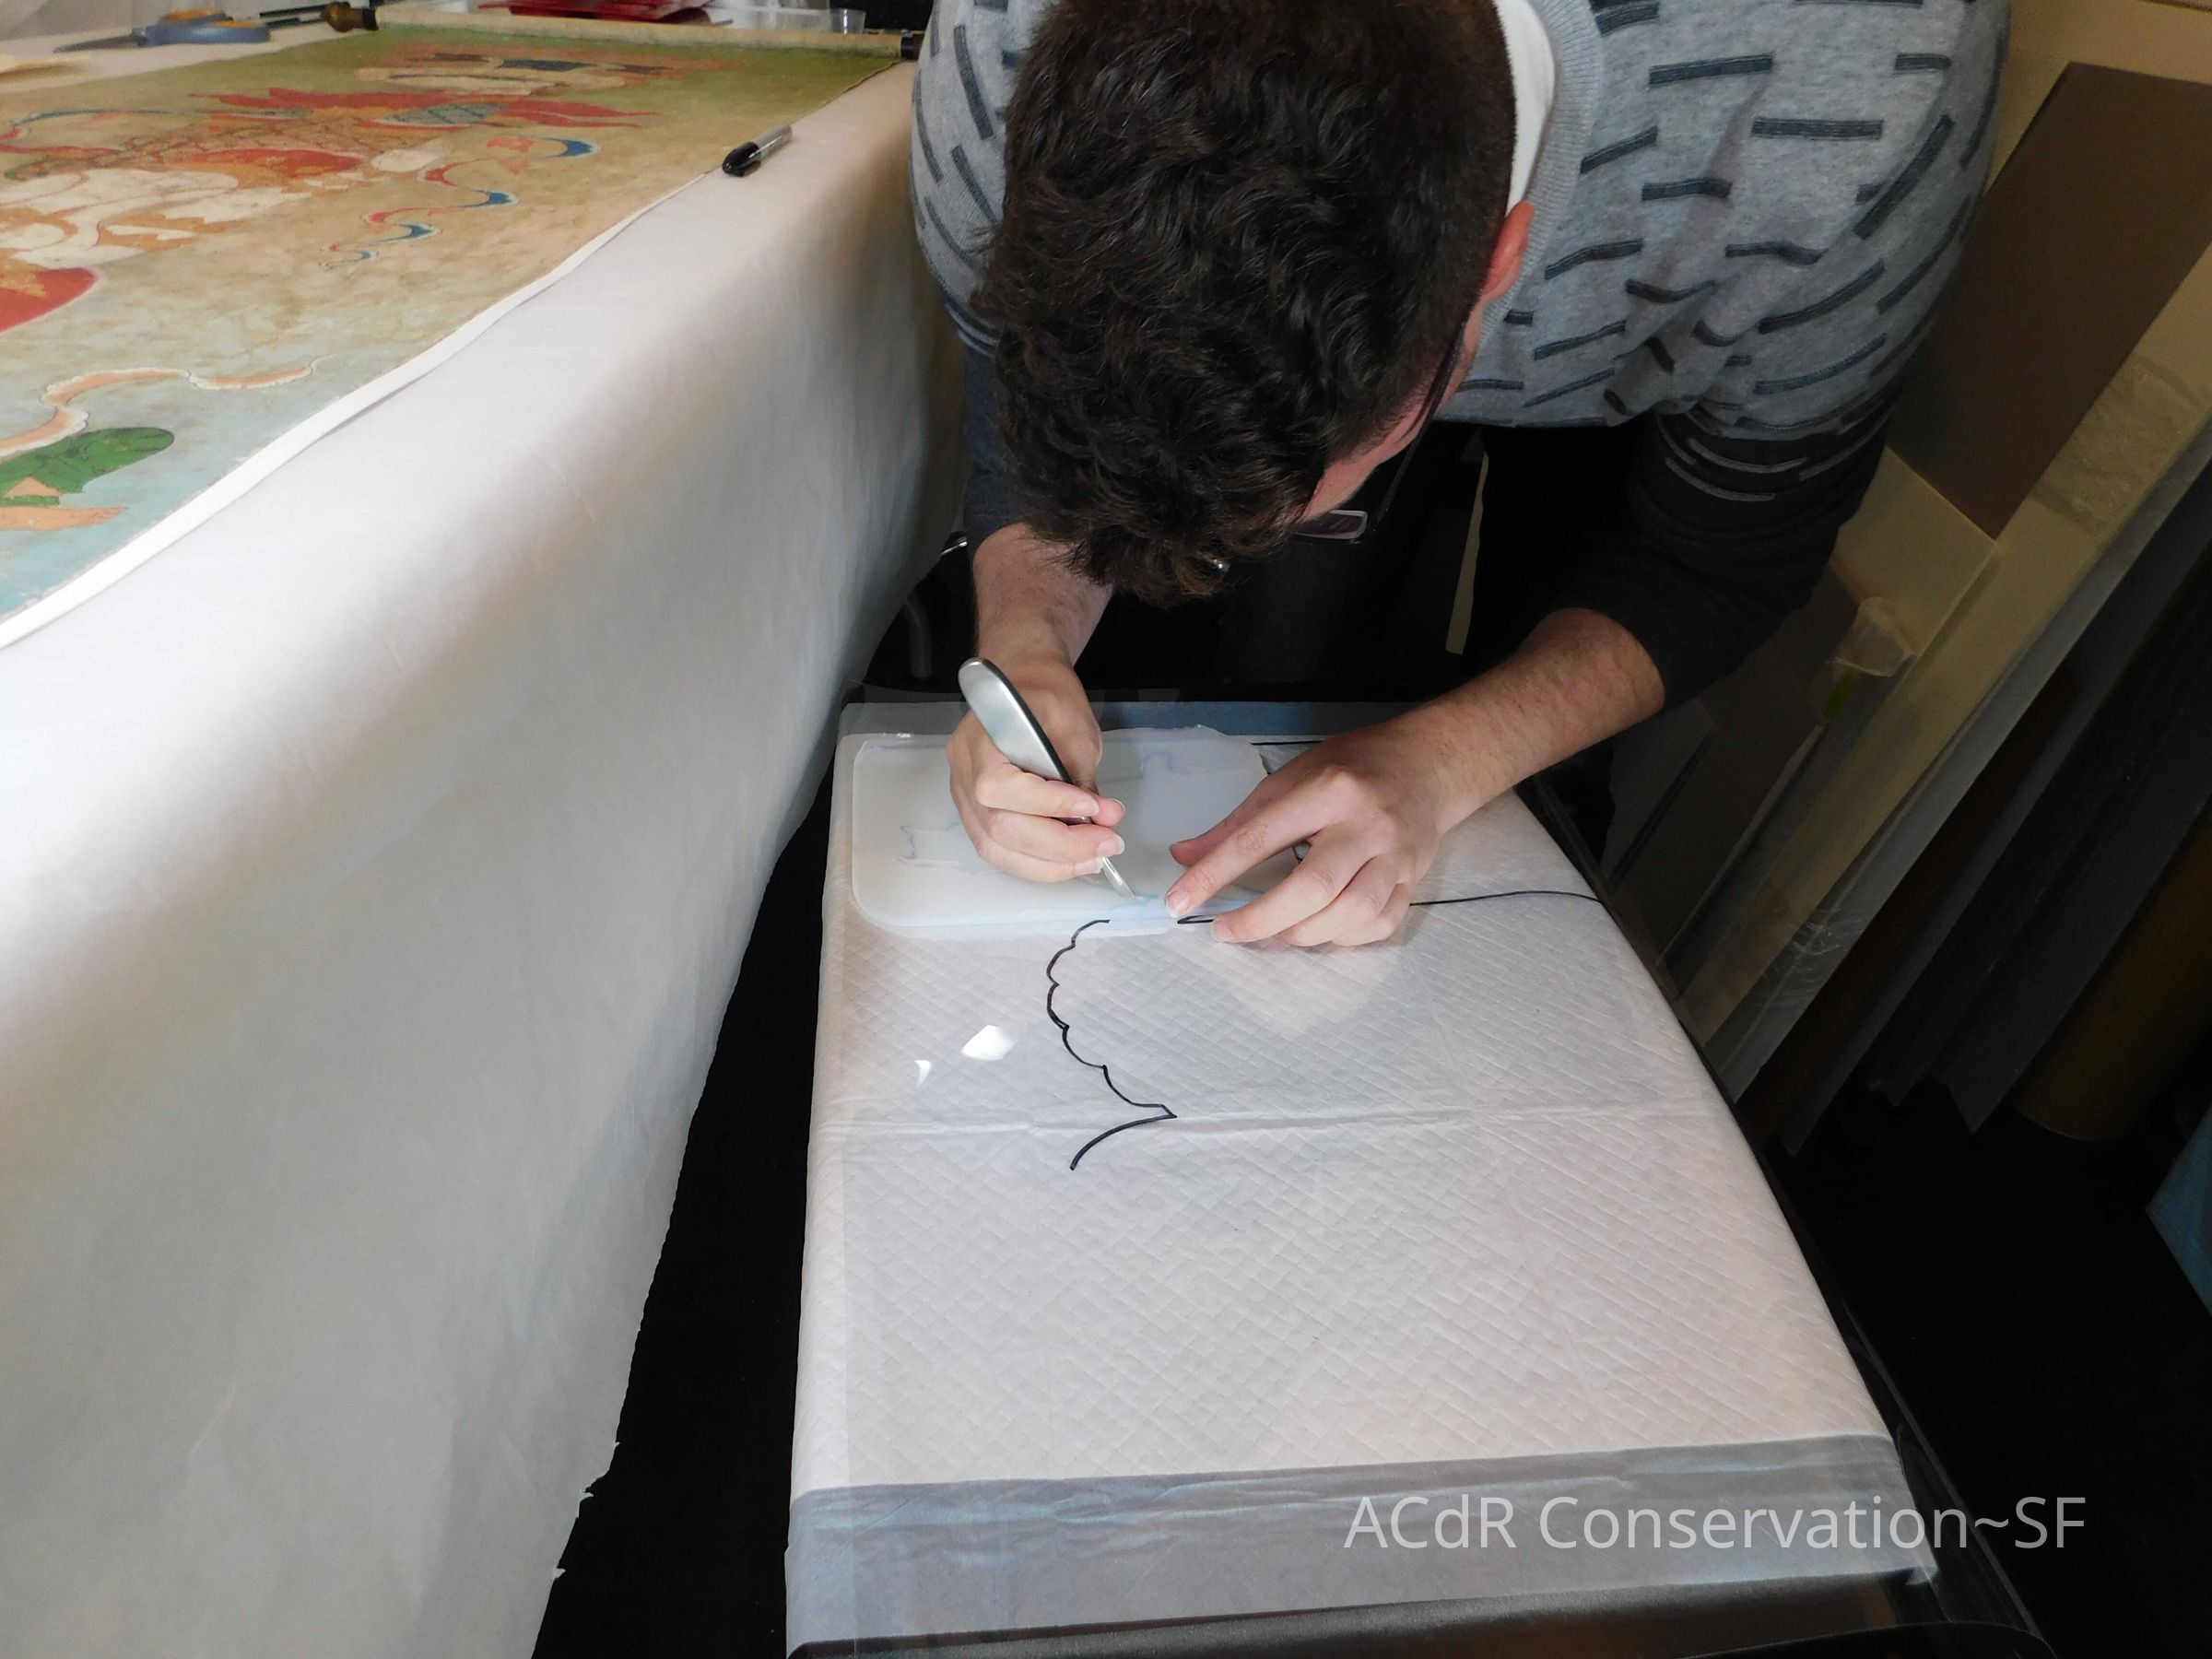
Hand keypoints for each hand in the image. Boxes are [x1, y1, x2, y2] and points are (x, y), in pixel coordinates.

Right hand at [948, 652, 1126, 881]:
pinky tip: (1068, 861)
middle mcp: (963, 770)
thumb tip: (1106, 820)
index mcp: (980, 738)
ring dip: (1049, 864)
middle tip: (1108, 843)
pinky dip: (1035, 863)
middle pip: (999, 826)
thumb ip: (1084, 777)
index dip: (1048, 804)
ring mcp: (963, 795)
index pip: (1000, 786)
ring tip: (1092, 858)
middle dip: (1060, 844)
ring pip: (996, 847)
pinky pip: (998, 850)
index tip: (1093, 807)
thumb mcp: (1075, 729)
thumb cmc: (1049, 700)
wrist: (1026, 686)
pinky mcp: (974, 814)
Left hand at [1163, 706, 1489, 946]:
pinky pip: (1379, 924)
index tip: (1179, 903)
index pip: (1259, 838)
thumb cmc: (1350, 769)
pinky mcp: (1415, 880)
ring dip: (1303, 933)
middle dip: (1260, 920)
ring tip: (1275, 931)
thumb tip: (1184, 856)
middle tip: (1226, 931)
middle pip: (1312, 887)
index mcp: (1326, 790)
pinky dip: (1342, 937)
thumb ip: (1238, 822)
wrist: (1427, 764)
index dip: (1213, 875)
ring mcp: (1396, 855)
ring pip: (1351, 913)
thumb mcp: (1289, 778)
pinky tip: (1319, 929)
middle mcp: (1366, 824)